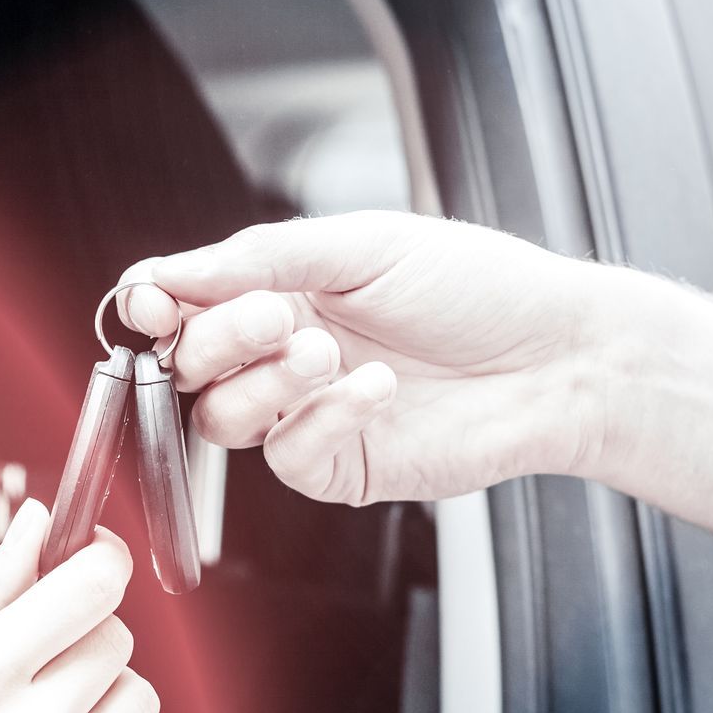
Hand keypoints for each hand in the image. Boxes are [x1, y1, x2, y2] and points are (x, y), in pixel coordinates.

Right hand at [116, 211, 602, 503]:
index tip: (153, 302)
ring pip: (222, 419)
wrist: (559, 357)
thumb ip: (260, 258)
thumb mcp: (363, 244)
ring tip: (328, 351)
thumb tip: (170, 273)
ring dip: (263, 381)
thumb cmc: (477, 288)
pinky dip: (320, 420)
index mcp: (280, 290)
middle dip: (215, 338)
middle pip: (188, 366)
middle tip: (273, 316)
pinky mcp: (340, 468)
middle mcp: (282, 354)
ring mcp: (307, 415)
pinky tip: (375, 389)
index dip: (154, 306)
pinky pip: (286, 458)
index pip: (182, 305)